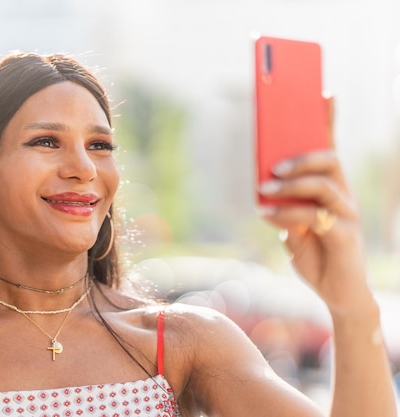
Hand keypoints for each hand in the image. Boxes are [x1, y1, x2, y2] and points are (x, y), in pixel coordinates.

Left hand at [257, 98, 373, 315]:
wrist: (337, 293)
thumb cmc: (315, 255)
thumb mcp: (293, 227)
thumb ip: (284, 207)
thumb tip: (266, 187)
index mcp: (331, 188)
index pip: (330, 148)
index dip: (328, 121)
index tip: (322, 92)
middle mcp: (343, 195)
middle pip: (329, 159)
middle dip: (300, 156)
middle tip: (271, 164)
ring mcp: (347, 213)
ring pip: (323, 183)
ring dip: (289, 184)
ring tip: (263, 189)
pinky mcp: (344, 233)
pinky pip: (314, 215)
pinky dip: (287, 213)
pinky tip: (267, 215)